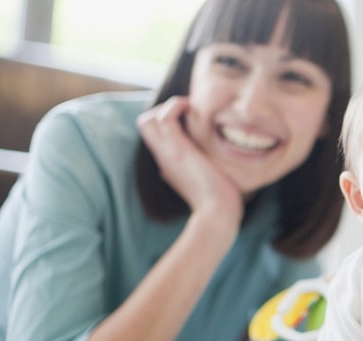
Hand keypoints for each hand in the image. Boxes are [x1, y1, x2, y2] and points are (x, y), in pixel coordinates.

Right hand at [136, 96, 243, 223]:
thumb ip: (192, 172)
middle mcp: (163, 156)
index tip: (190, 117)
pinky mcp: (179, 150)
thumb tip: (185, 166)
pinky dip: (176, 106)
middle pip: (144, 123)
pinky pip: (164, 117)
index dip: (166, 119)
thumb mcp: (202, 182)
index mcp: (168, 162)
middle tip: (190, 110)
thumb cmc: (217, 200)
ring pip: (147, 119)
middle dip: (164, 108)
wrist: (218, 212)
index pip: (153, 134)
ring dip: (170, 105)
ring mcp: (168, 153)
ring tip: (192, 109)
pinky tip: (195, 111)